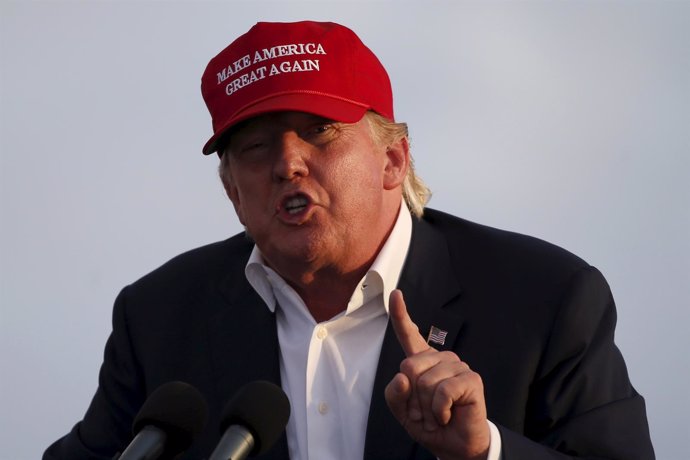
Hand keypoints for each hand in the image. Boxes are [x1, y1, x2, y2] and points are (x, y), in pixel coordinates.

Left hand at [384, 290, 489, 459]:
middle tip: (424, 412)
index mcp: (422, 362)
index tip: (396, 294)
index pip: (409, 334)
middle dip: (412, 398)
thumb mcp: (402, 412)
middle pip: (409, 367)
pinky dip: (440, 410)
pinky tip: (447, 415)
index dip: (400, 314)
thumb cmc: (430, 424)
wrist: (454, 446)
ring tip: (438, 415)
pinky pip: (443, 391)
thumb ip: (394, 394)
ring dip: (427, 408)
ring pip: (425, 382)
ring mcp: (457, 366)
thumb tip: (402, 377)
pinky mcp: (471, 379)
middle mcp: (440, 359)